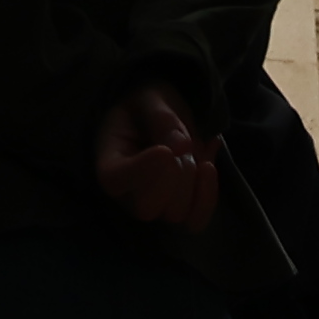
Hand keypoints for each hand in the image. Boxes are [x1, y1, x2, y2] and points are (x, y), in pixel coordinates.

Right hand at [94, 81, 220, 243]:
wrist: (162, 116)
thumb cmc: (147, 106)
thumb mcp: (151, 96)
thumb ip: (161, 116)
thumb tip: (181, 146)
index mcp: (109, 160)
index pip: (114, 179)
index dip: (141, 170)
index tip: (165, 150)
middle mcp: (126, 192)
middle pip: (147, 207)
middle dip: (173, 177)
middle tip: (181, 146)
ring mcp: (154, 206)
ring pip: (175, 213)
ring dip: (192, 182)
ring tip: (194, 150)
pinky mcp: (179, 211)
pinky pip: (195, 221)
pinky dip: (208, 197)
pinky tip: (208, 168)